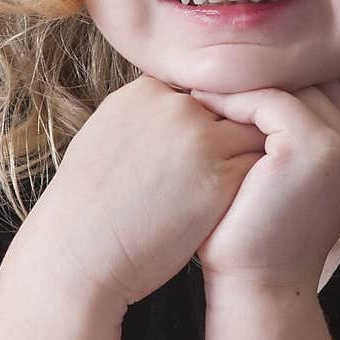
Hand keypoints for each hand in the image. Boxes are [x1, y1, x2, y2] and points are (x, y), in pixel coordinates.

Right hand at [34, 74, 265, 307]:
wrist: (80, 250)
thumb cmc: (85, 205)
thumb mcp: (103, 137)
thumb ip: (141, 118)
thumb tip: (165, 118)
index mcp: (146, 92)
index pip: (198, 89)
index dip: (206, 115)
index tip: (202, 143)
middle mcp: (176, 107)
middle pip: (229, 104)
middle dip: (234, 129)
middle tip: (238, 158)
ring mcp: (202, 141)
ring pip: (253, 131)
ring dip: (251, 153)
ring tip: (251, 179)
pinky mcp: (221, 179)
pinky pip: (259, 165)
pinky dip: (260, 179)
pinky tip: (251, 197)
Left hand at [189, 80, 339, 295]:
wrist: (258, 285)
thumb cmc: (261, 232)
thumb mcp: (290, 176)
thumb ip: (294, 130)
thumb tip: (261, 77)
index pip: (322, 91)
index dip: (275, 86)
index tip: (228, 83)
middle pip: (309, 84)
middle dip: (259, 81)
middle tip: (207, 74)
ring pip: (288, 87)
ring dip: (241, 87)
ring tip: (197, 88)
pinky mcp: (316, 146)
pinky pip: (269, 100)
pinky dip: (232, 100)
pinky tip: (200, 104)